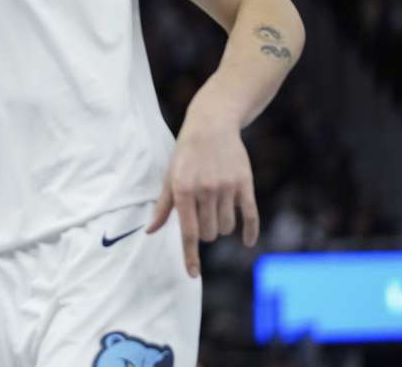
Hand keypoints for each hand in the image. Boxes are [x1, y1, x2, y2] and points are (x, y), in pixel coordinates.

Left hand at [146, 111, 259, 278]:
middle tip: (201, 216)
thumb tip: (150, 231)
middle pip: (209, 233)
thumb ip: (163, 207)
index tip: (193, 275)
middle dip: (204, 232)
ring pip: (227, 228)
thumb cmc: (185, 155)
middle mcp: (205, 190)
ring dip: (220, 226)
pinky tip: (246, 242)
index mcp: (183, 190)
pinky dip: (249, 232)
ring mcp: (227, 187)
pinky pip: (250, 217)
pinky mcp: (245, 184)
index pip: (188, 233)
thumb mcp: (169, 177)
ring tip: (214, 208)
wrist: (212, 125)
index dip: (190, 256)